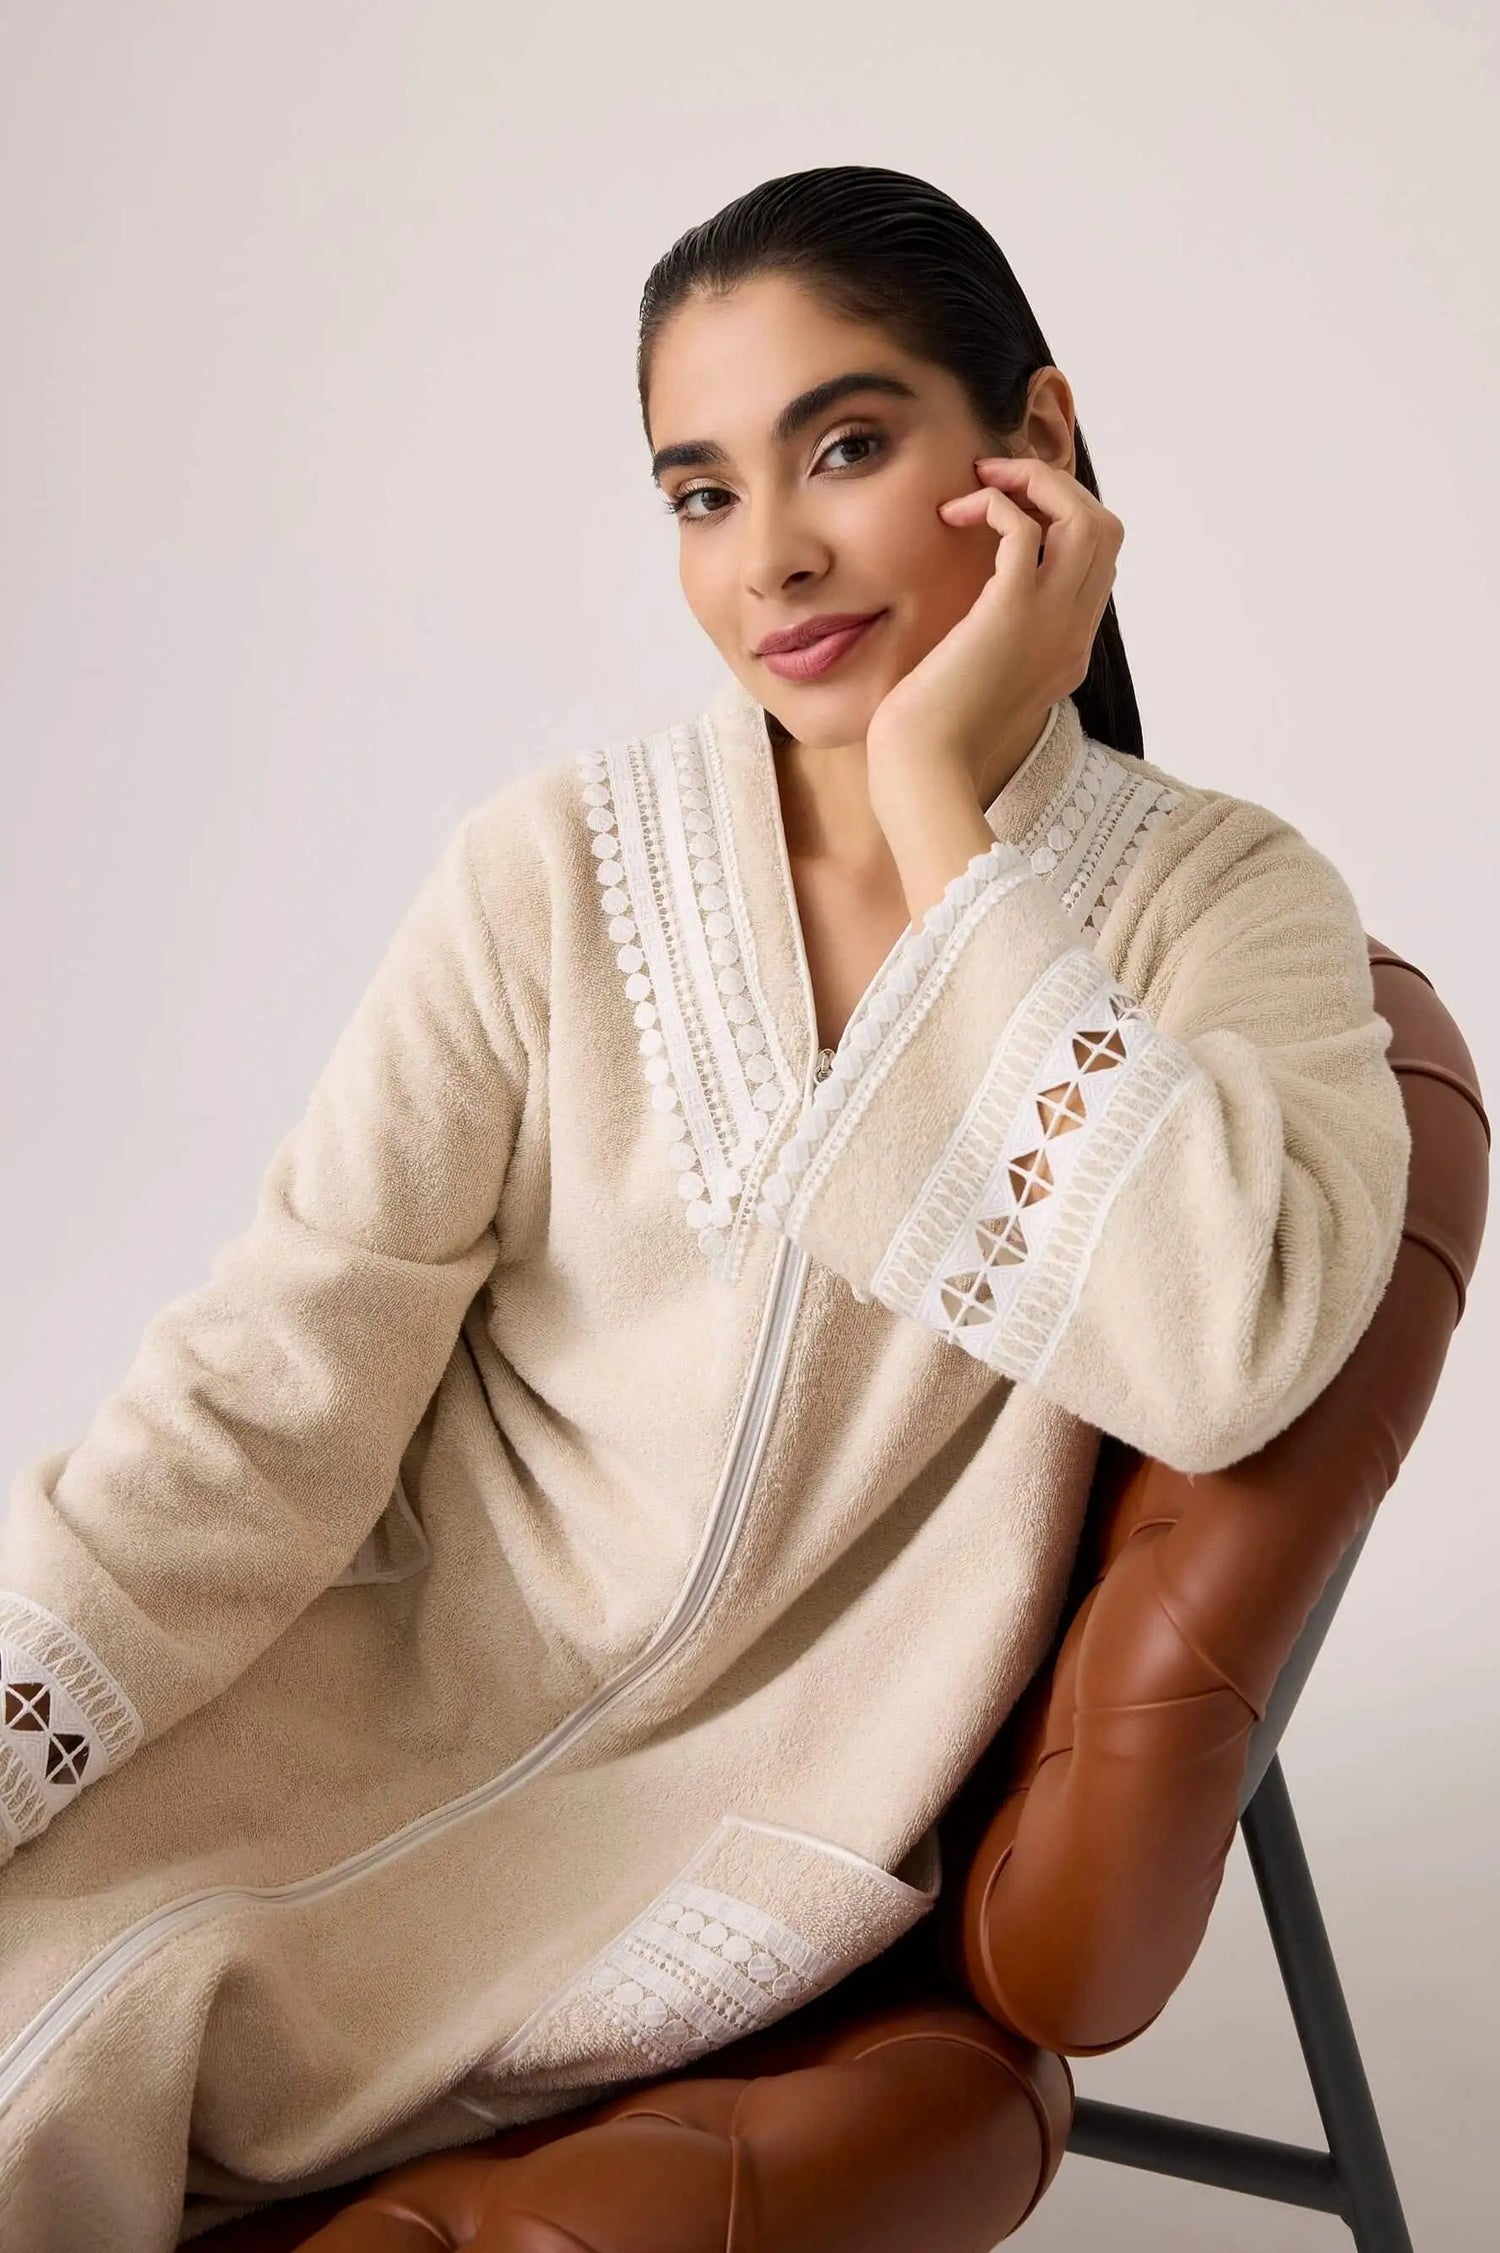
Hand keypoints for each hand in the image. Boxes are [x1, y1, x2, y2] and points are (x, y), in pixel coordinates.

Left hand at [864, 456, 1123, 798]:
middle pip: (1106, 530)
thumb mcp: (981, 686)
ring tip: (984, 481)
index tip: (1014, 513)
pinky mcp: (1011, 611)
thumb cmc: (934, 736)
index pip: (1099, 565)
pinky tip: (954, 515)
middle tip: (1002, 483)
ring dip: (1035, 482)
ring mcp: (1050, 621)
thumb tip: (973, 622)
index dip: (1064, 522)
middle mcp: (1072, 633)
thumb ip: (996, 649)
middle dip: (1058, 489)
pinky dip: (995, 504)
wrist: (924, 770)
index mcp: (1068, 651)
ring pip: (1084, 517)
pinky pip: (1023, 527)